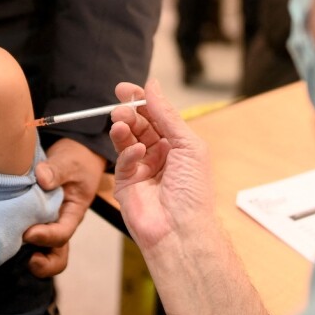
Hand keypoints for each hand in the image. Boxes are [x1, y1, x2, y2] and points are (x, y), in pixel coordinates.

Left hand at [23, 137, 107, 277]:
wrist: (73, 157)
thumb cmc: (75, 161)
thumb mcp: (70, 162)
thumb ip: (57, 169)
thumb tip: (42, 178)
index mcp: (72, 214)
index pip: (63, 234)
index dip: (47, 237)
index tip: (29, 233)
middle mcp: (58, 225)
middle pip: (56, 255)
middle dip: (42, 264)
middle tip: (26, 260)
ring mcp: (44, 226)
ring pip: (39, 252)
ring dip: (25, 258)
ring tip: (6, 254)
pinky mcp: (29, 221)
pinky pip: (22, 237)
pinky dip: (11, 240)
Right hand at [108, 79, 214, 251]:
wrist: (181, 228)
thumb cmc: (193, 190)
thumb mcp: (187, 144)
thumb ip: (167, 114)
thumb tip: (152, 86)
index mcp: (177, 144)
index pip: (155, 116)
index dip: (141, 100)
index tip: (125, 88)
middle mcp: (159, 154)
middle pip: (138, 125)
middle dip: (129, 113)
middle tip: (121, 108)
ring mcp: (141, 168)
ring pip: (126, 140)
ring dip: (123, 128)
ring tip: (120, 123)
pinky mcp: (126, 183)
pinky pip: (122, 161)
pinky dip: (127, 153)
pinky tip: (136, 153)